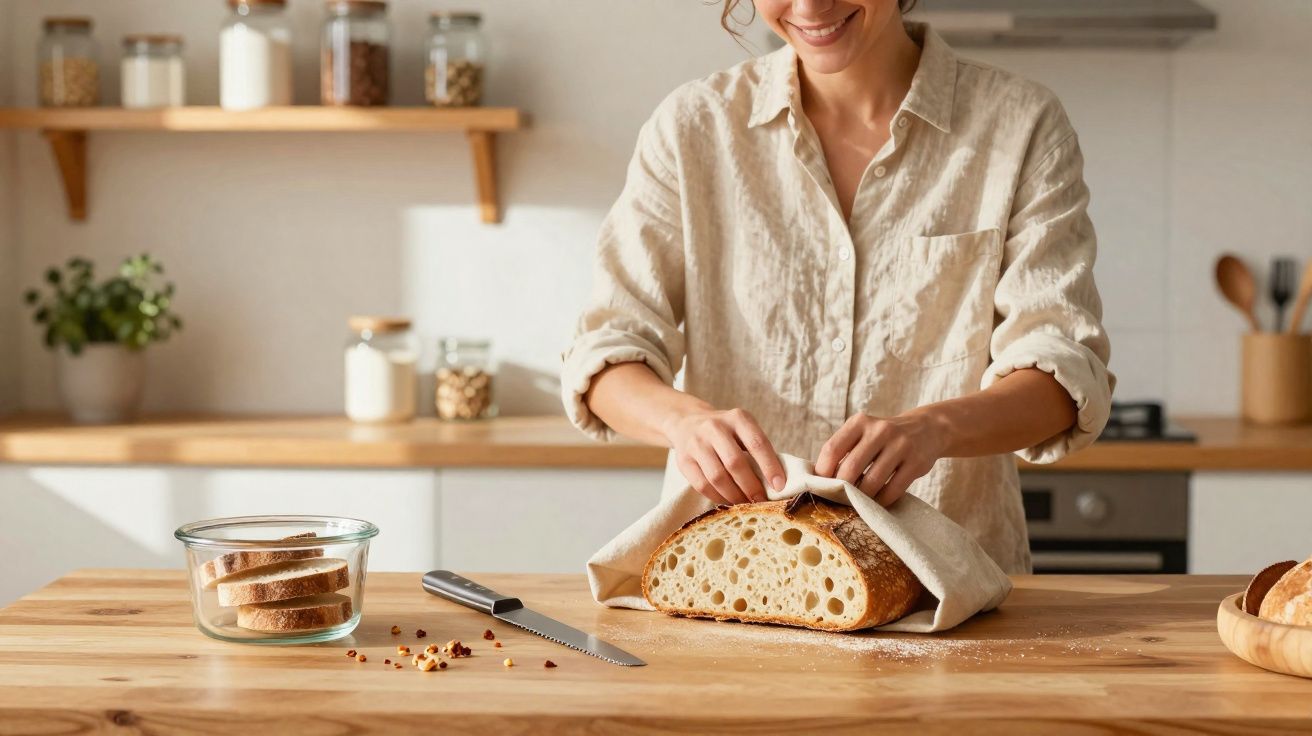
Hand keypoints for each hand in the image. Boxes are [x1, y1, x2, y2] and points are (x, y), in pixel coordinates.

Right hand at [661, 407, 785, 504]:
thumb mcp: (743, 429)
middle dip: (751, 487)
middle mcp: (714, 428)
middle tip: (761, 501)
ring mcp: (696, 443)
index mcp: (737, 418)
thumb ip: (758, 450)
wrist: (687, 423)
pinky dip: (718, 497)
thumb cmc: (725, 432)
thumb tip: (776, 483)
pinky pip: (702, 485)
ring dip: (734, 495)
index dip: (770, 466)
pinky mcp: (683, 461)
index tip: (779, 486)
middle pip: (735, 463)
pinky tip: (728, 501)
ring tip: (745, 504)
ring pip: (717, 477)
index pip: (757, 443)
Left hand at [814, 411, 946, 505]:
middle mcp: (880, 430)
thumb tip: (819, 482)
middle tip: (838, 501)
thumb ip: (844, 451)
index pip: (832, 449)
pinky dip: (881, 501)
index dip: (822, 472)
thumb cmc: (883, 438)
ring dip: (862, 498)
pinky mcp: (916, 462)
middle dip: (841, 489)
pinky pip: (893, 489)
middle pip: (850, 468)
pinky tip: (876, 503)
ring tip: (857, 504)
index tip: (820, 487)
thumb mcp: (863, 434)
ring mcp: (901, 445)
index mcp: (859, 422)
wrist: (926, 430)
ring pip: (872, 482)